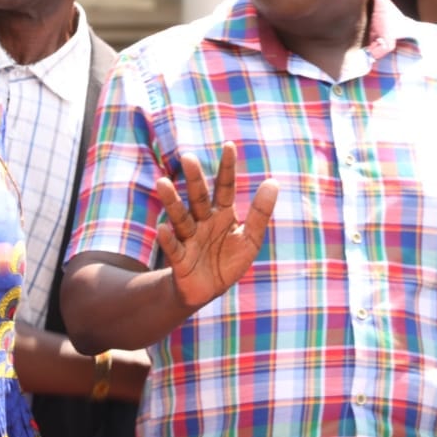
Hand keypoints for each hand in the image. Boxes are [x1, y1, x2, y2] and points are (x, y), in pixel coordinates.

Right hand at [155, 142, 277, 309]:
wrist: (208, 291)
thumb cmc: (229, 261)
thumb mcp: (251, 239)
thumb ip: (260, 212)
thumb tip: (273, 181)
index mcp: (222, 214)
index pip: (225, 186)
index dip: (227, 168)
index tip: (229, 145)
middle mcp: (203, 222)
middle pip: (198, 197)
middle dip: (194, 179)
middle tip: (188, 157)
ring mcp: (190, 239)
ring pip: (180, 218)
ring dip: (172, 202)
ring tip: (163, 183)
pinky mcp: (181, 260)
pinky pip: (174, 248)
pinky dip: (168, 239)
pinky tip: (163, 229)